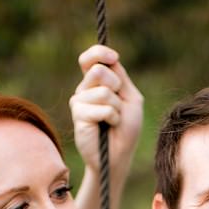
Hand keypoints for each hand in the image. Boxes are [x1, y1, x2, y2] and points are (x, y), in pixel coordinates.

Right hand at [71, 45, 143, 180]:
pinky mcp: (78, 114)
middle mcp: (85, 88)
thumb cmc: (126, 129)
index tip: (113, 57)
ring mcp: (79, 100)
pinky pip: (103, 108)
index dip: (100, 53)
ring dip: (117, 108)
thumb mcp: (131, 99)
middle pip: (99, 71)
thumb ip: (122, 77)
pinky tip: (107, 126)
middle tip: (118, 105)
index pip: (92, 58)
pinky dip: (113, 118)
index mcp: (97, 82)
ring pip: (103, 91)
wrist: (118, 155)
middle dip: (116, 87)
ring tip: (113, 120)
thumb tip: (111, 59)